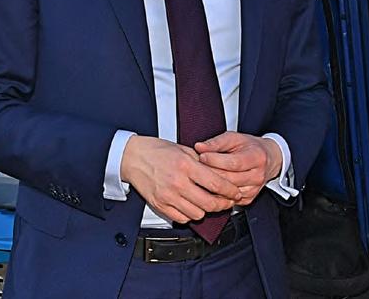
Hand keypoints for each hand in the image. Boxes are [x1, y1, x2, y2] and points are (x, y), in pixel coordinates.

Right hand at [121, 135, 239, 222]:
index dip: (230, 191)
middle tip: (227, 201)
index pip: (216, 183)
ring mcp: (168, 196)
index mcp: (186, 165)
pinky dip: (190, 214)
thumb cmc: (156, 151)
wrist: (132, 158)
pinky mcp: (160, 205)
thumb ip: (202, 162)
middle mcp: (177, 182)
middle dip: (223, 204)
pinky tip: (192, 205)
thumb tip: (221, 173)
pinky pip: (182, 218)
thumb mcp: (183, 149)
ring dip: (206, 210)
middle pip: (209, 203)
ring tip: (208, 202)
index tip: (236, 192)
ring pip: (197, 213)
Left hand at [195, 132, 281, 205]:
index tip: (202, 156)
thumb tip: (199, 147)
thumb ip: (216, 142)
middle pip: (229, 179)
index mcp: (257, 158)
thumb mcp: (234, 138)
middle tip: (197, 166)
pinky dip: (217, 194)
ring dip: (212, 185)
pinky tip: (209, 187)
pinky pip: (228, 200)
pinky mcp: (248, 199)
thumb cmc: (249, 147)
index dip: (215, 160)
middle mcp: (258, 176)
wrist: (268, 159)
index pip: (233, 163)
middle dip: (211, 173)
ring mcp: (254, 189)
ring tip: (201, 176)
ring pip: (227, 192)